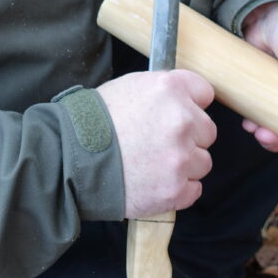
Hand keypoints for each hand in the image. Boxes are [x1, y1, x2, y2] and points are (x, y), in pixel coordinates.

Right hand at [97, 70, 216, 217]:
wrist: (70, 161)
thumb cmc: (95, 123)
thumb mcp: (130, 88)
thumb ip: (163, 92)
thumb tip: (184, 98)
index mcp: (170, 89)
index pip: (205, 94)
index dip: (191, 105)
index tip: (179, 114)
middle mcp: (182, 121)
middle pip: (207, 131)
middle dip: (188, 138)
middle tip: (157, 143)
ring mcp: (180, 158)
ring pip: (202, 162)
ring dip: (183, 165)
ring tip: (151, 164)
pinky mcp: (175, 189)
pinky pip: (194, 190)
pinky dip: (177, 190)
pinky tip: (153, 182)